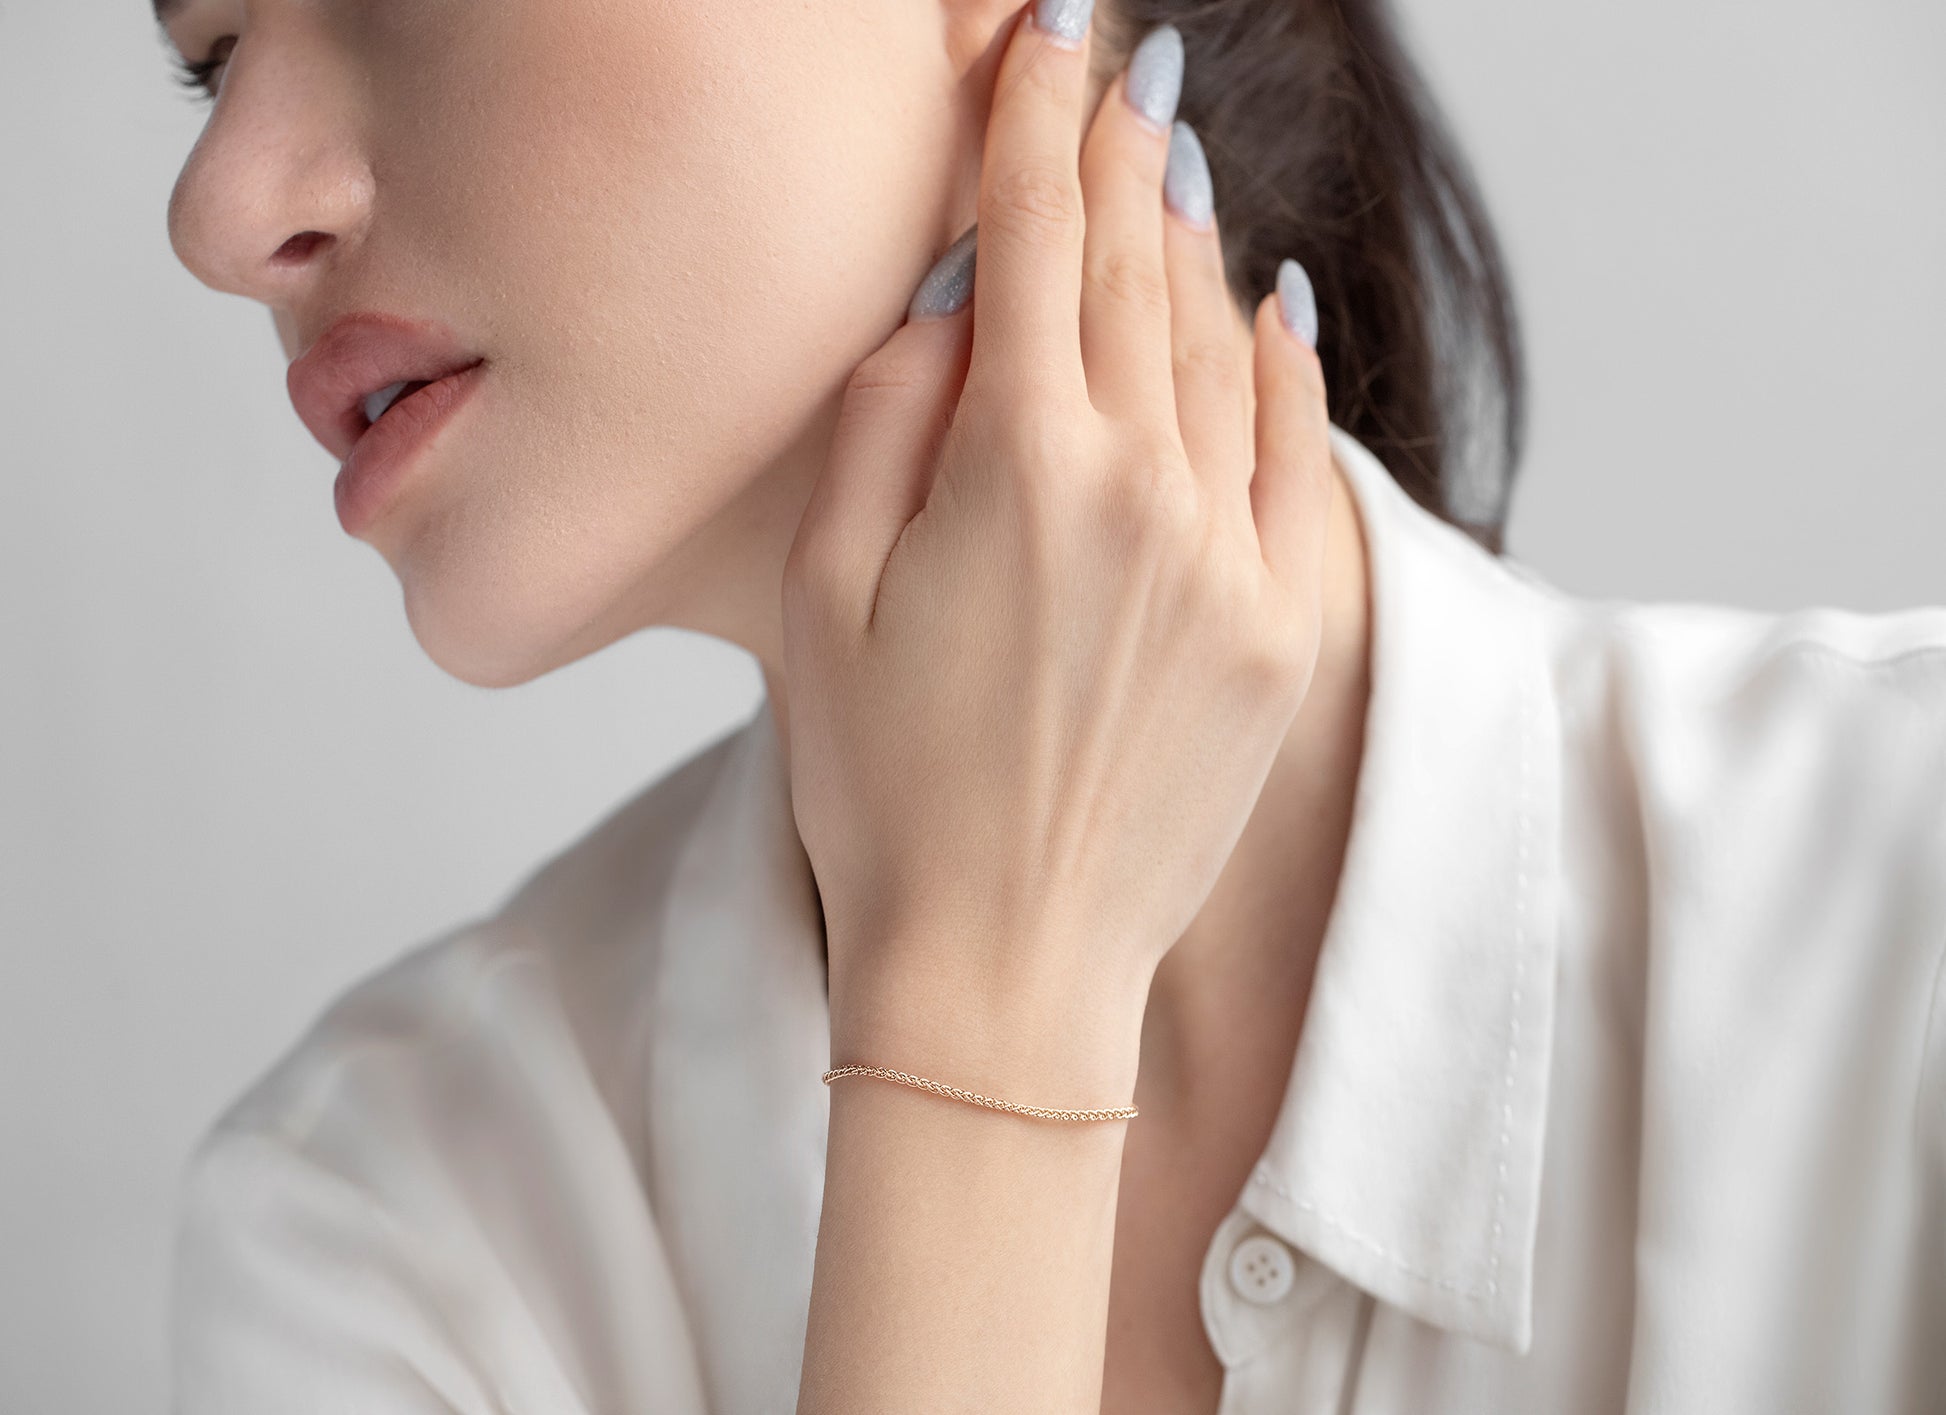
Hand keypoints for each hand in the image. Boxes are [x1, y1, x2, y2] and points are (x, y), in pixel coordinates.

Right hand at [781, 0, 1332, 1044]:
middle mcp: (1148, 492)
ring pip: (1225, 347)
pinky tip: (1269, 299)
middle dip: (1114, 153)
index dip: (1033, 122)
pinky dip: (1286, 364)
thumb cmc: (883, 792)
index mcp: (1019, 470)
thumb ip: (890, 418)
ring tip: (1165, 166)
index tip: (1040, 38)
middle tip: (1109, 69)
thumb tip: (960, 299)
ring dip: (1189, 243)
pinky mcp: (1290, 630)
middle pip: (1137, 270)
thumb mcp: (824, 591)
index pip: (1034, 240)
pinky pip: (1303, 455)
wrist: (1002, 967)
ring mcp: (1235, 559)